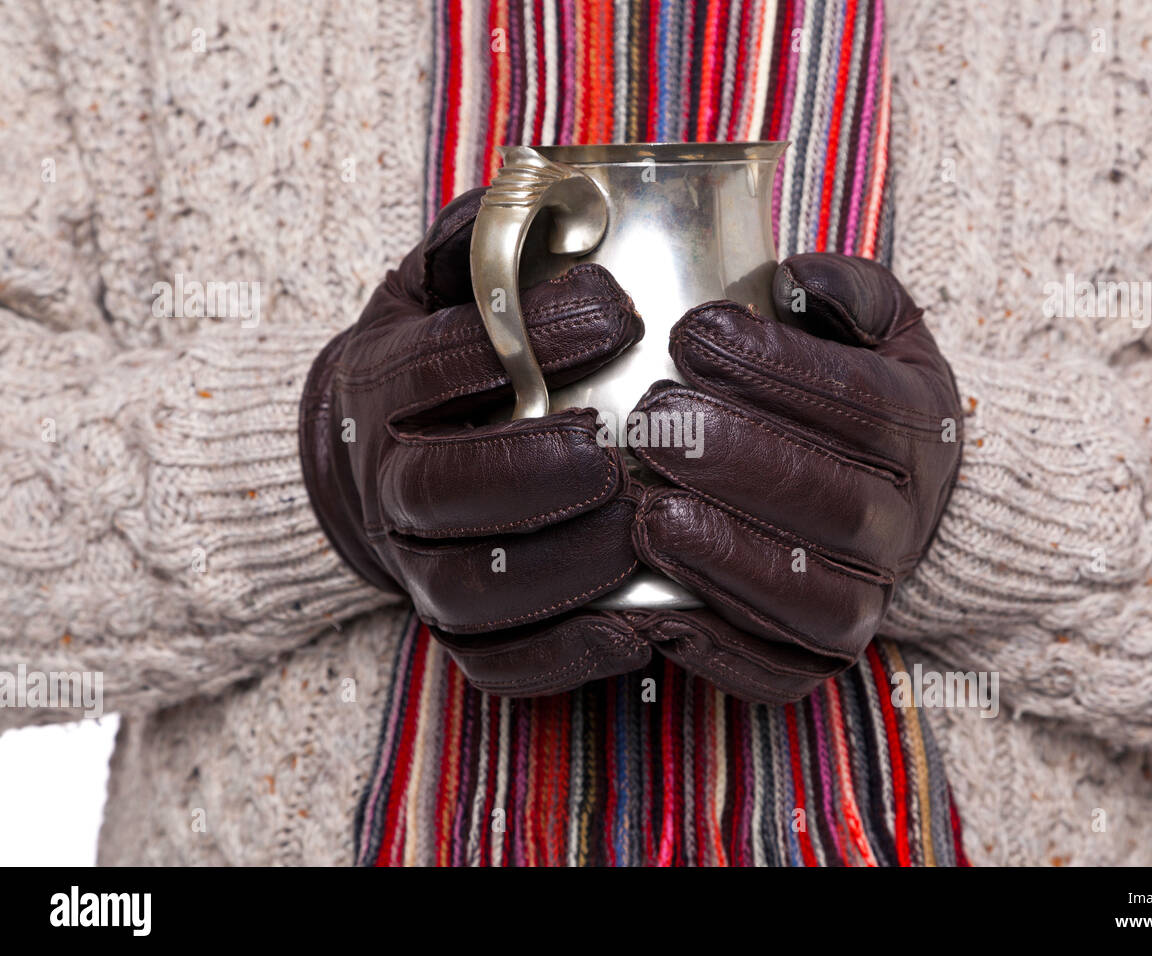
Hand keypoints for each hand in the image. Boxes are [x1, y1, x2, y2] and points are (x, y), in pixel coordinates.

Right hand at [300, 188, 654, 694]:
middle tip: (617, 444)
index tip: (619, 310)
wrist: (373, 459)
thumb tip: (558, 194)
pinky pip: (498, 663)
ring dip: (565, 565)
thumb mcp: (438, 285)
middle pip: (444, 490)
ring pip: (475, 589)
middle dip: (533, 468)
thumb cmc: (436, 360)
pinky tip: (638, 630)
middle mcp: (390, 485)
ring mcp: (418, 569)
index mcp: (384, 385)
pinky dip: (565, 656)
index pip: (441, 363)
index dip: (527, 338)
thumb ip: (486, 241)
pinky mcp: (457, 632)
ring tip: (644, 527)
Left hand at [627, 253, 961, 702]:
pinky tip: (654, 611)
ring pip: (812, 600)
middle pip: (836, 504)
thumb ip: (847, 291)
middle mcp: (905, 522)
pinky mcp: (824, 657)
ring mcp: (870, 598)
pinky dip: (721, 651)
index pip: (864, 403)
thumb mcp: (877, 327)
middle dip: (739, 461)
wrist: (901, 496)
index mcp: (923, 430)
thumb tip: (797, 276)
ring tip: (648, 516)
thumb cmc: (863, 395)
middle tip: (652, 423)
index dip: (778, 369)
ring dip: (727, 559)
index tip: (695, 332)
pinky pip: (782, 672)